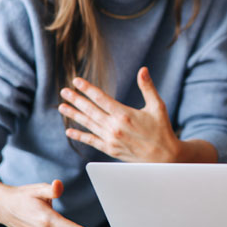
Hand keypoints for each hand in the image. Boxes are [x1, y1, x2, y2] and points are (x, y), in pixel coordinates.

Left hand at [58, 66, 180, 161]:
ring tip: (62, 106)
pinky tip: (69, 131)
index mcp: (125, 114)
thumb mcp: (157, 106)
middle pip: (90, 110)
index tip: (76, 81)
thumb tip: (143, 70)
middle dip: (76, 99)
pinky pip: (91, 141)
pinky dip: (80, 136)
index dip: (87, 89)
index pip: (101, 98)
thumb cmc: (162, 129)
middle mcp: (115, 127)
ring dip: (74, 115)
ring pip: (88, 124)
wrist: (164, 157)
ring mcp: (111, 139)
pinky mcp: (111, 149)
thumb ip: (147, 87)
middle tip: (64, 91)